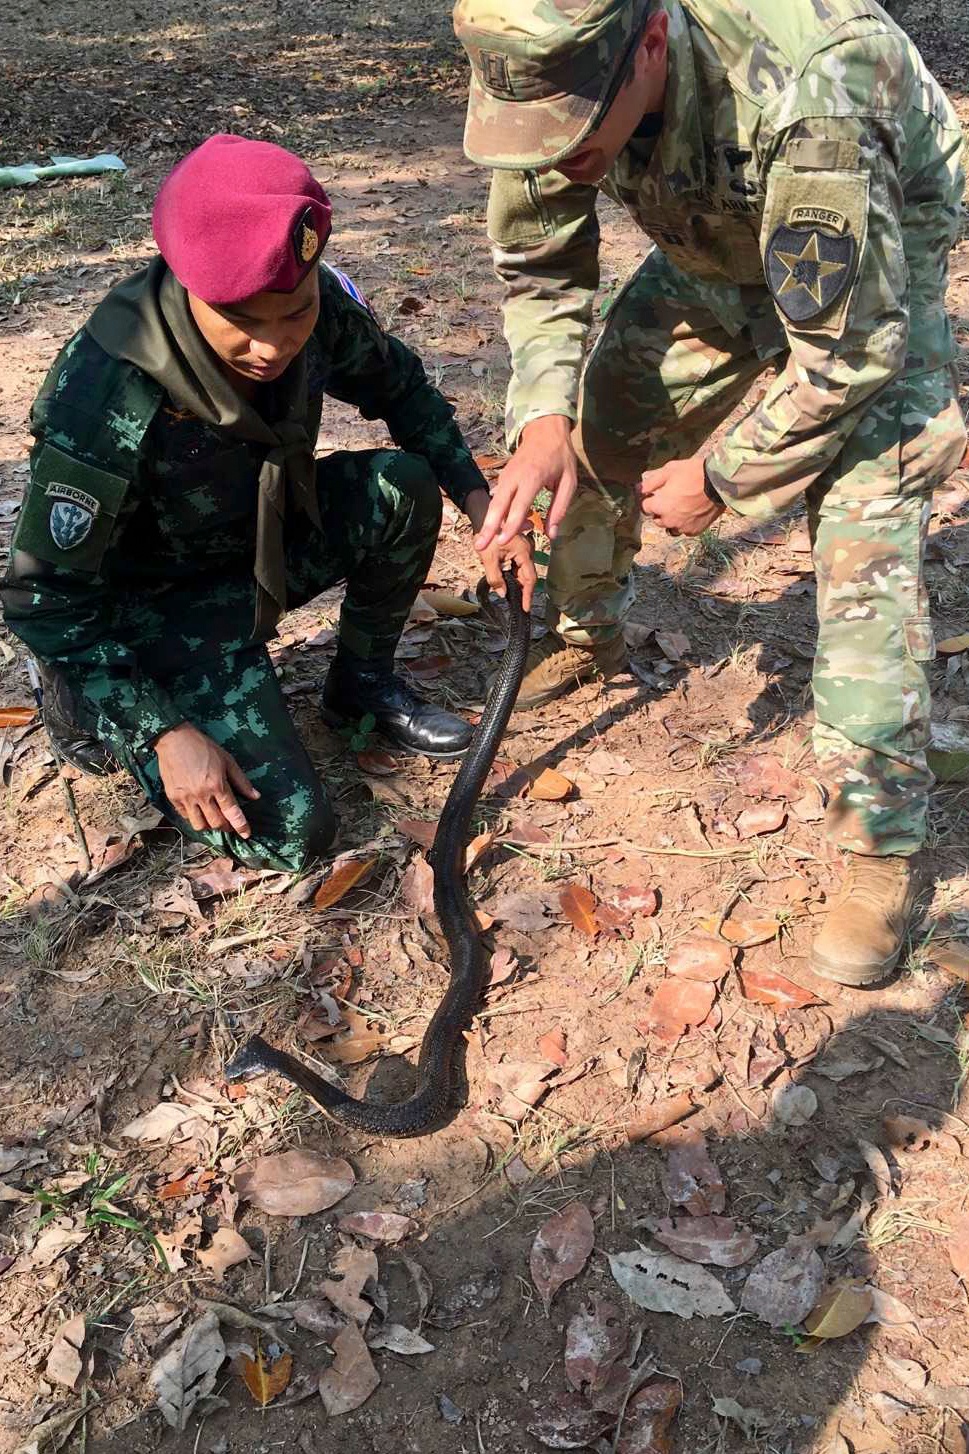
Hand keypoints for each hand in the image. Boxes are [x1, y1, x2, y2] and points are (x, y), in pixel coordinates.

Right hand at [155, 723, 259, 838]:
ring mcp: (186, 798)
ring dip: (209, 825)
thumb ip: (241, 781)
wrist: (175, 739)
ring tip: (213, 818)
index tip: (246, 834)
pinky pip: (186, 817)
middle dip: (226, 826)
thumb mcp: (227, 760)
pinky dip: (195, 818)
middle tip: (230, 823)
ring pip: (200, 825)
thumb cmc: (203, 748)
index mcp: (217, 785)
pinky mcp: (173, 798)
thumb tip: (255, 796)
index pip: (232, 812)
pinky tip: (199, 810)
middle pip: (216, 823)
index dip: (241, 826)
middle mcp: (201, 795)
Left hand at [465, 489, 536, 610]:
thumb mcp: (488, 559)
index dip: (528, 595)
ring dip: (519, 584)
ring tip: (515, 598)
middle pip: (528, 576)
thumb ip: (495, 578)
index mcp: (523, 551)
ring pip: (524, 571)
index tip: (526, 608)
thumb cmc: (485, 536)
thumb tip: (502, 594)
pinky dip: (515, 576)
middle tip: (519, 606)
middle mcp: (527, 550)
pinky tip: (510, 584)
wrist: (482, 518)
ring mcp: (524, 549)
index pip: (529, 578)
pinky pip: (520, 565)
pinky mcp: (519, 549)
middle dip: (523, 591)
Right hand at [472, 415, 577, 550]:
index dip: (511, 524)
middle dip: (488, 527)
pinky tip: (499, 528)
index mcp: (533, 477)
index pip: (519, 505)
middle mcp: (515, 477)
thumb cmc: (560, 456)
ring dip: (489, 523)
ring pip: (494, 503)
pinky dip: (496, 514)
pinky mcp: (503, 477)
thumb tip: (552, 535)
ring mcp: (506, 476)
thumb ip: (560, 508)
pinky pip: (497, 499)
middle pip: (498, 505)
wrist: (545, 430)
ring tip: (482, 542)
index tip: (503, 541)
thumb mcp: (569, 481)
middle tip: (479, 547)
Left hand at [638, 456, 724, 536]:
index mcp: (659, 506)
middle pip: (657, 519)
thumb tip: (639, 489)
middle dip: (660, 510)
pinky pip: (684, 530)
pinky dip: (685, 523)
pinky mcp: (694, 531)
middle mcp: (668, 520)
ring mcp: (681, 527)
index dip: (650, 499)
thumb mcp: (669, 470)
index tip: (657, 494)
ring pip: (670, 527)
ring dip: (672, 519)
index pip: (645, 507)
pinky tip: (692, 512)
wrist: (719, 483)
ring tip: (682, 507)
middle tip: (672, 498)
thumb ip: (651, 482)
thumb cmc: (693, 473)